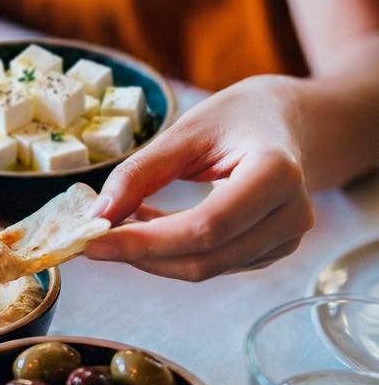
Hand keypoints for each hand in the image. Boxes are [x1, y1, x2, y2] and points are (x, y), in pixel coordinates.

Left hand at [85, 76, 315, 280]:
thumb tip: (98, 217)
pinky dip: (173, 253)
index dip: (145, 242)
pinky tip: (150, 227)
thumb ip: (140, 173)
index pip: (205, 226)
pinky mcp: (274, 250)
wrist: (287, 122)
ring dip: (154, 255)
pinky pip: (215, 263)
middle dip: (143, 254)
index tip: (93, 242)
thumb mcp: (185, 130)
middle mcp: (291, 213)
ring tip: (120, 224)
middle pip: (205, 257)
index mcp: (276, 172)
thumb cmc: (237, 117)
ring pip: (207, 268)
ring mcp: (287, 238)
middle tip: (94, 241)